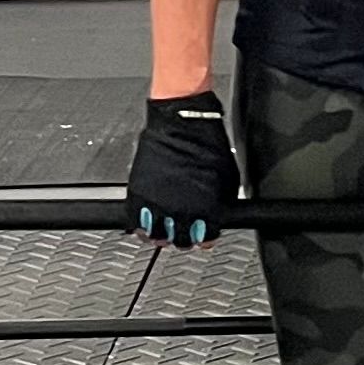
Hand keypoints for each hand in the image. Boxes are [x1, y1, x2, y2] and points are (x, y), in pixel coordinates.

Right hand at [125, 89, 240, 247]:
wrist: (182, 123)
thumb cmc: (206, 143)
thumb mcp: (226, 177)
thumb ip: (221, 202)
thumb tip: (218, 214)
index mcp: (206, 207)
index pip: (205, 238)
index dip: (205, 238)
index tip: (203, 236)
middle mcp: (181, 210)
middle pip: (182, 241)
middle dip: (185, 238)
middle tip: (184, 233)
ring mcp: (158, 203)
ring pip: (157, 236)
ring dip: (162, 236)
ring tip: (164, 233)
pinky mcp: (139, 193)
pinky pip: (136, 222)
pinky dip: (141, 227)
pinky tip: (147, 226)